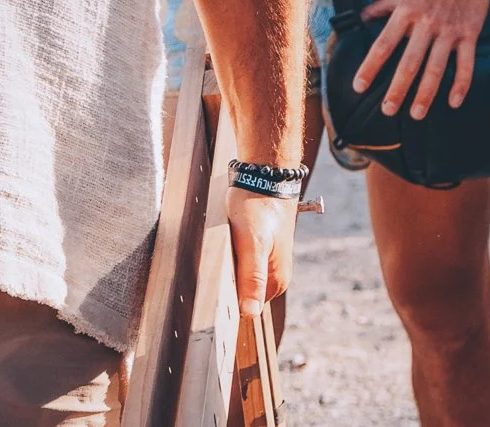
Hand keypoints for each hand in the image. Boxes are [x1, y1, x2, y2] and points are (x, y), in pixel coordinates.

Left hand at [224, 186, 295, 320]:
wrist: (264, 176)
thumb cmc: (258, 207)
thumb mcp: (253, 243)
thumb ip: (252, 278)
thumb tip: (250, 313)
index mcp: (276, 280)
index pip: (246, 309)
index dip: (226, 301)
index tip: (213, 286)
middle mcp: (275, 276)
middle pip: (241, 294)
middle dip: (224, 285)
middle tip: (215, 262)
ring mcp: (268, 263)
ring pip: (238, 279)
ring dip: (225, 271)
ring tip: (220, 250)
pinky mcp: (259, 251)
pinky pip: (239, 265)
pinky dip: (229, 259)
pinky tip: (224, 245)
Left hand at [351, 0, 489, 118]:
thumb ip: (381, 6)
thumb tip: (360, 19)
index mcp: (406, 12)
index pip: (384, 44)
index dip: (370, 66)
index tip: (359, 86)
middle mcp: (426, 23)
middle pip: (410, 62)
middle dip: (398, 89)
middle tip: (387, 110)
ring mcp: (450, 30)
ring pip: (436, 67)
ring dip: (426, 93)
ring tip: (416, 114)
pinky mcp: (470, 33)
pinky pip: (466, 63)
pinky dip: (461, 84)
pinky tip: (454, 102)